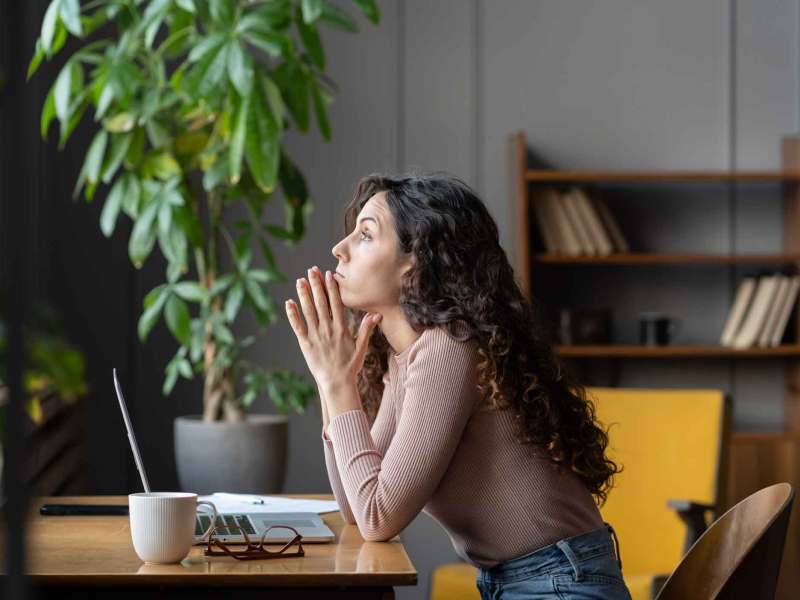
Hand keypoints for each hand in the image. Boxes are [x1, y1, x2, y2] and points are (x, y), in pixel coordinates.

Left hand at [286, 265, 381, 390]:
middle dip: (316, 285)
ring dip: (304, 295)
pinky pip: (298, 327)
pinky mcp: (306, 344)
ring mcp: (316, 336)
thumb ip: (367, 329)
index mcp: (341, 329)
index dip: (332, 288)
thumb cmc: (350, 366)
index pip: (336, 304)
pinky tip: (289, 303)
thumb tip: (376, 314)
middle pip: (321, 303)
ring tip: (300, 281)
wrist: (337, 383)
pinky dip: (293, 315)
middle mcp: (328, 330)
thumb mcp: (362, 347)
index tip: (329, 275)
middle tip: (312, 270)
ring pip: (308, 312)